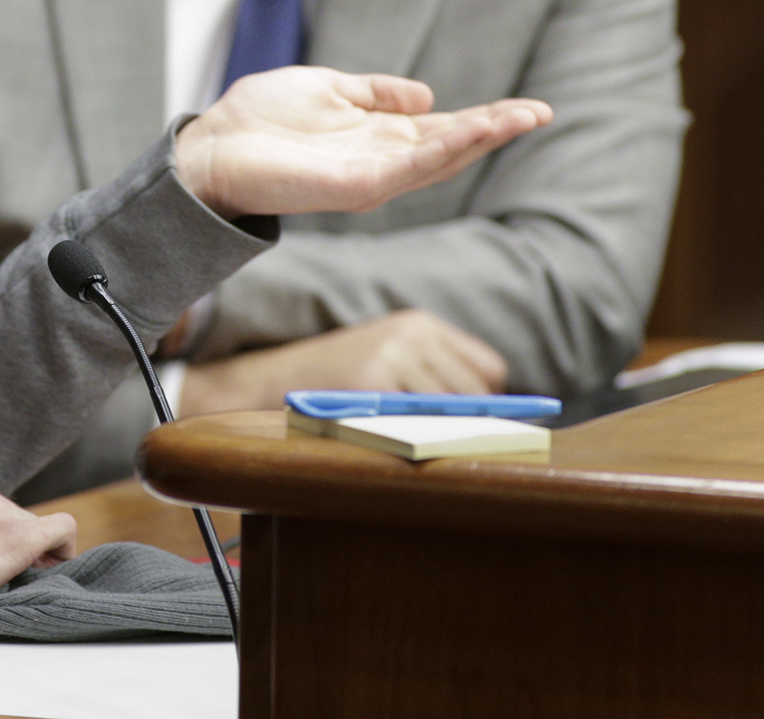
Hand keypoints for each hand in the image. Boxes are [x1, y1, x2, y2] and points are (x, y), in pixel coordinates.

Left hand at [174, 67, 550, 218]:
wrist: (212, 147)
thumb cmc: (259, 120)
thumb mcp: (328, 90)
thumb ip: (375, 93)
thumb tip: (425, 95)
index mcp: (377, 136)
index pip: (441, 128)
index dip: (485, 117)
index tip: (527, 107)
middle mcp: (381, 161)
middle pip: (452, 146)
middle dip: (497, 129)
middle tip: (542, 111)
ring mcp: (372, 177)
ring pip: (439, 159)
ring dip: (480, 138)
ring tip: (519, 117)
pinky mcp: (356, 186)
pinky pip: (409, 167)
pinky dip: (443, 149)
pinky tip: (473, 130)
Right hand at [178, 309, 510, 414]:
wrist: (268, 378)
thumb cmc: (335, 379)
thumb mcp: (386, 358)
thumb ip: (432, 374)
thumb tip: (495, 417)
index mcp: (419, 323)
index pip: (489, 368)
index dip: (485, 400)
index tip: (470, 422)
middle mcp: (411, 333)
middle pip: (477, 393)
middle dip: (467, 422)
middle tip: (440, 440)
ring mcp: (393, 356)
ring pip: (452, 411)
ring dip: (441, 432)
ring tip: (414, 439)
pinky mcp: (374, 383)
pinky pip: (419, 422)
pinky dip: (416, 438)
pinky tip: (396, 439)